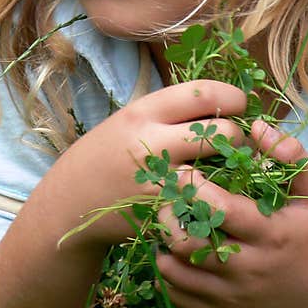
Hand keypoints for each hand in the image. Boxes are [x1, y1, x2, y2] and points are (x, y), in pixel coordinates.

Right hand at [37, 79, 248, 250]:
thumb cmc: (105, 155)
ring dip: (232, 170)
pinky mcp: (162, 214)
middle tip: (237, 141)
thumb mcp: (128, 120)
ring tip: (230, 168)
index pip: (203, 93)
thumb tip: (218, 99)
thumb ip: (167, 111)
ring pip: (218, 171)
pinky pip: (203, 205)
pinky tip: (213, 195)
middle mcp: (151, 144)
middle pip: (220, 131)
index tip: (238, 105)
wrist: (68, 203)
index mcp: (143, 112)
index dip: (232, 96)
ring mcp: (158, 182)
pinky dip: (215, 200)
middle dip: (238, 135)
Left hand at [154, 120, 307, 307]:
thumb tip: (257, 125)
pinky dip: (167, 270)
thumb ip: (293, 156)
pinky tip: (174, 249)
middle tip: (167, 196)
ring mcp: (231, 296)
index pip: (220, 209)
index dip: (194, 187)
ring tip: (169, 220)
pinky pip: (176, 293)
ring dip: (162, 242)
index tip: (184, 171)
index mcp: (272, 234)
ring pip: (174, 270)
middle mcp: (249, 269)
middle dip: (169, 214)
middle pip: (188, 243)